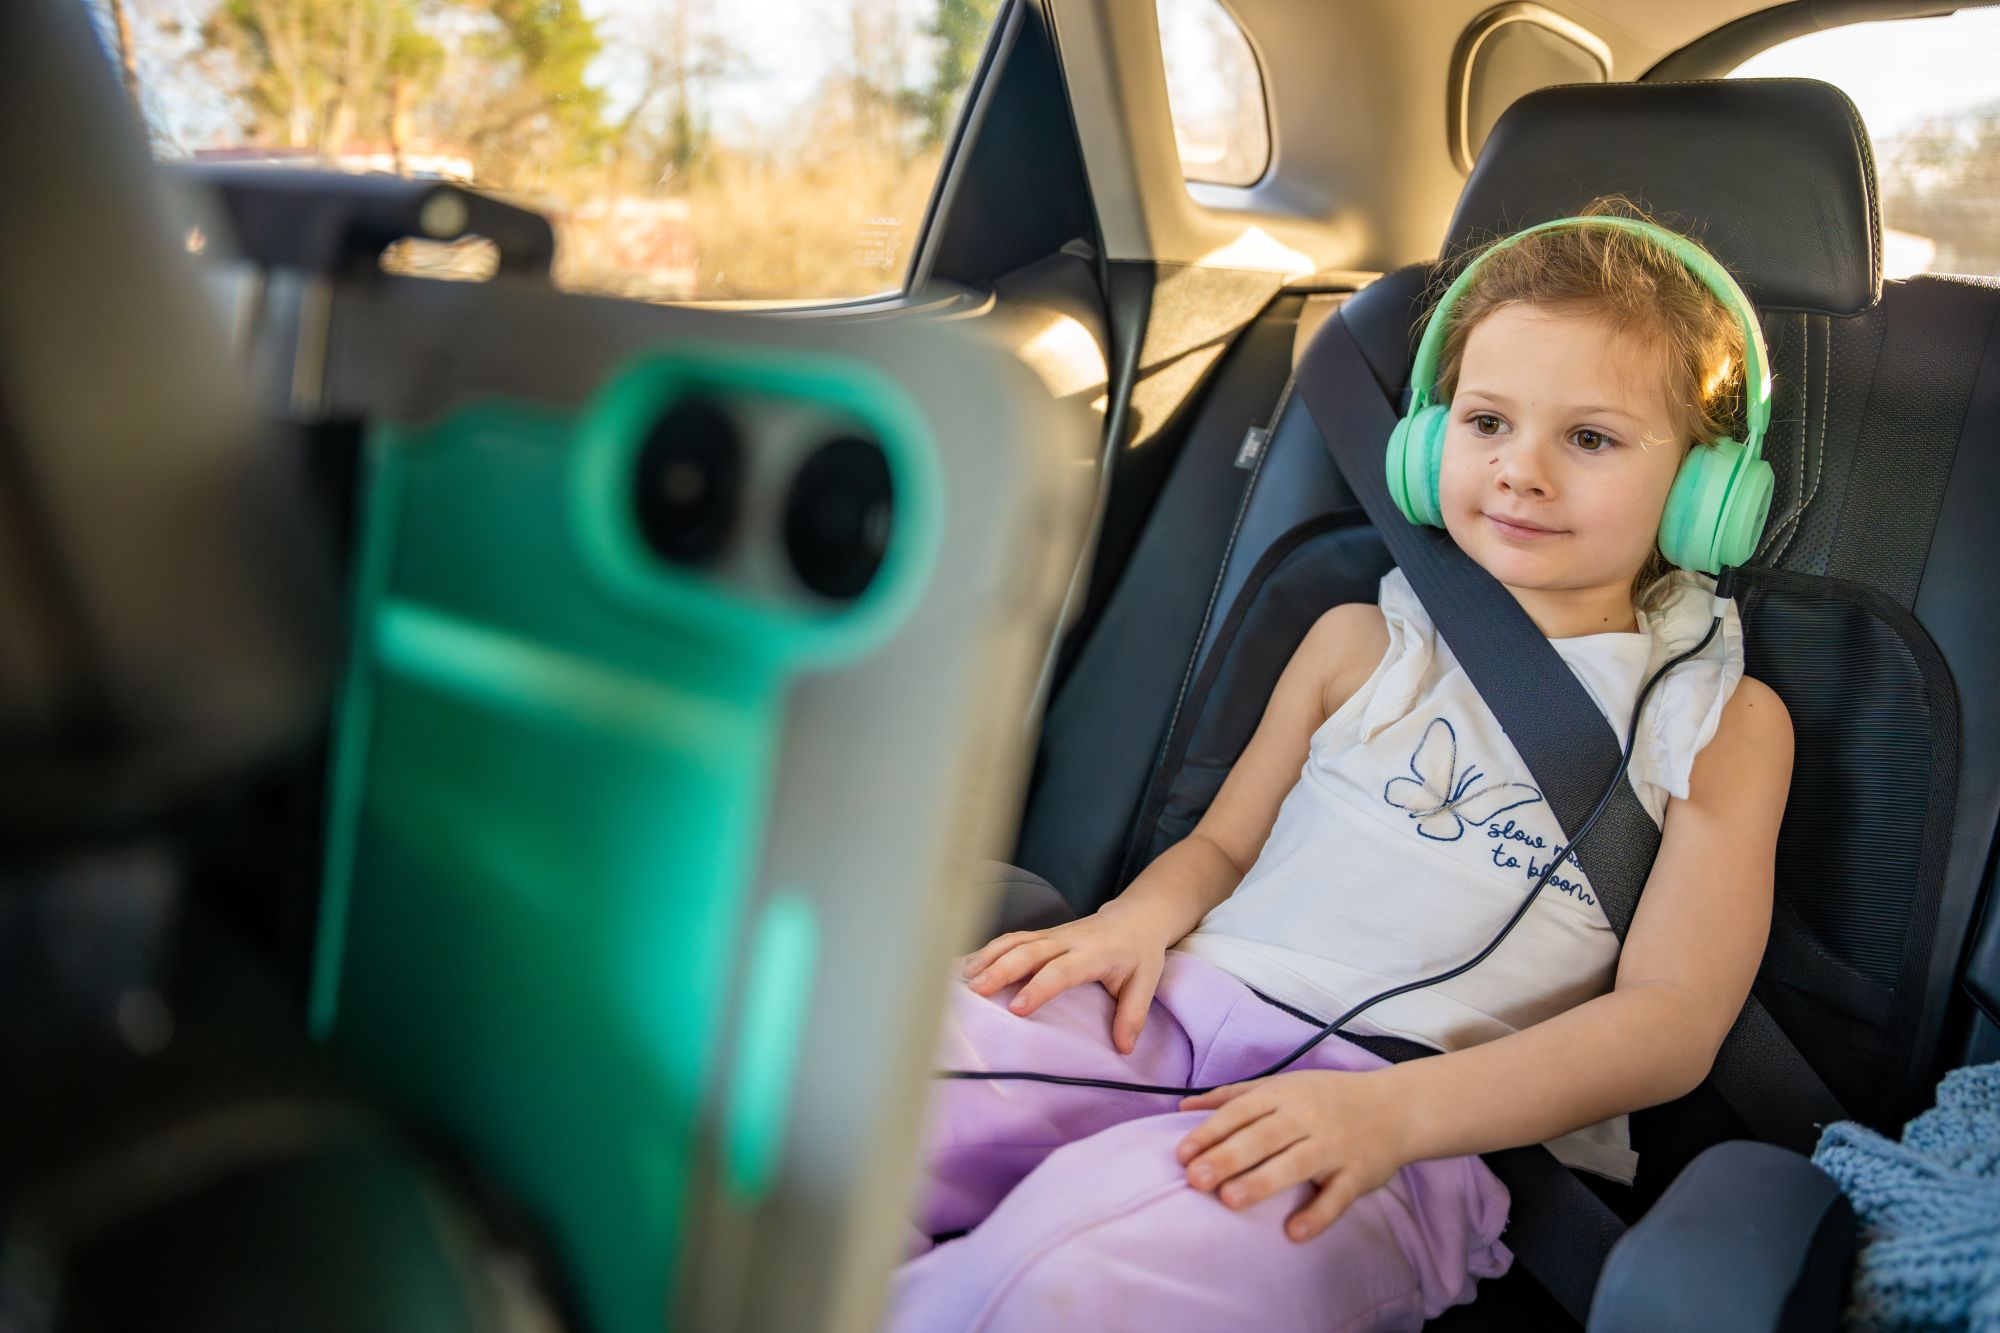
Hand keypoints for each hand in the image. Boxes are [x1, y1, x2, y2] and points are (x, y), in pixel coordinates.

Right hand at [958, 904, 1176, 1053]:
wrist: (1136, 917)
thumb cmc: (1140, 952)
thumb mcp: (1146, 982)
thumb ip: (1133, 1014)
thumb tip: (1124, 1048)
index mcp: (1094, 953)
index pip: (1061, 969)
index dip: (1038, 987)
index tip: (1017, 1008)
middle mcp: (1068, 940)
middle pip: (1029, 951)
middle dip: (1001, 969)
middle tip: (976, 991)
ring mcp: (1053, 935)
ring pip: (1016, 941)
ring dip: (989, 957)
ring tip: (964, 979)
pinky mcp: (1043, 935)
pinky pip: (1013, 939)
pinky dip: (989, 950)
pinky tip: (970, 965)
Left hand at [1175, 1069, 1412, 1242]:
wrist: (1395, 1107)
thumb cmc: (1326, 1098)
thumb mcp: (1281, 1086)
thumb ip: (1233, 1097)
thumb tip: (1183, 1108)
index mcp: (1284, 1096)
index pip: (1241, 1112)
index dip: (1211, 1132)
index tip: (1181, 1154)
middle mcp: (1307, 1118)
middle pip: (1263, 1137)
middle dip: (1228, 1157)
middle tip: (1194, 1178)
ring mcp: (1334, 1146)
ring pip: (1296, 1164)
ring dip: (1262, 1182)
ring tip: (1229, 1200)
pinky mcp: (1358, 1175)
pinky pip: (1337, 1197)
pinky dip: (1318, 1215)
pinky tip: (1294, 1232)